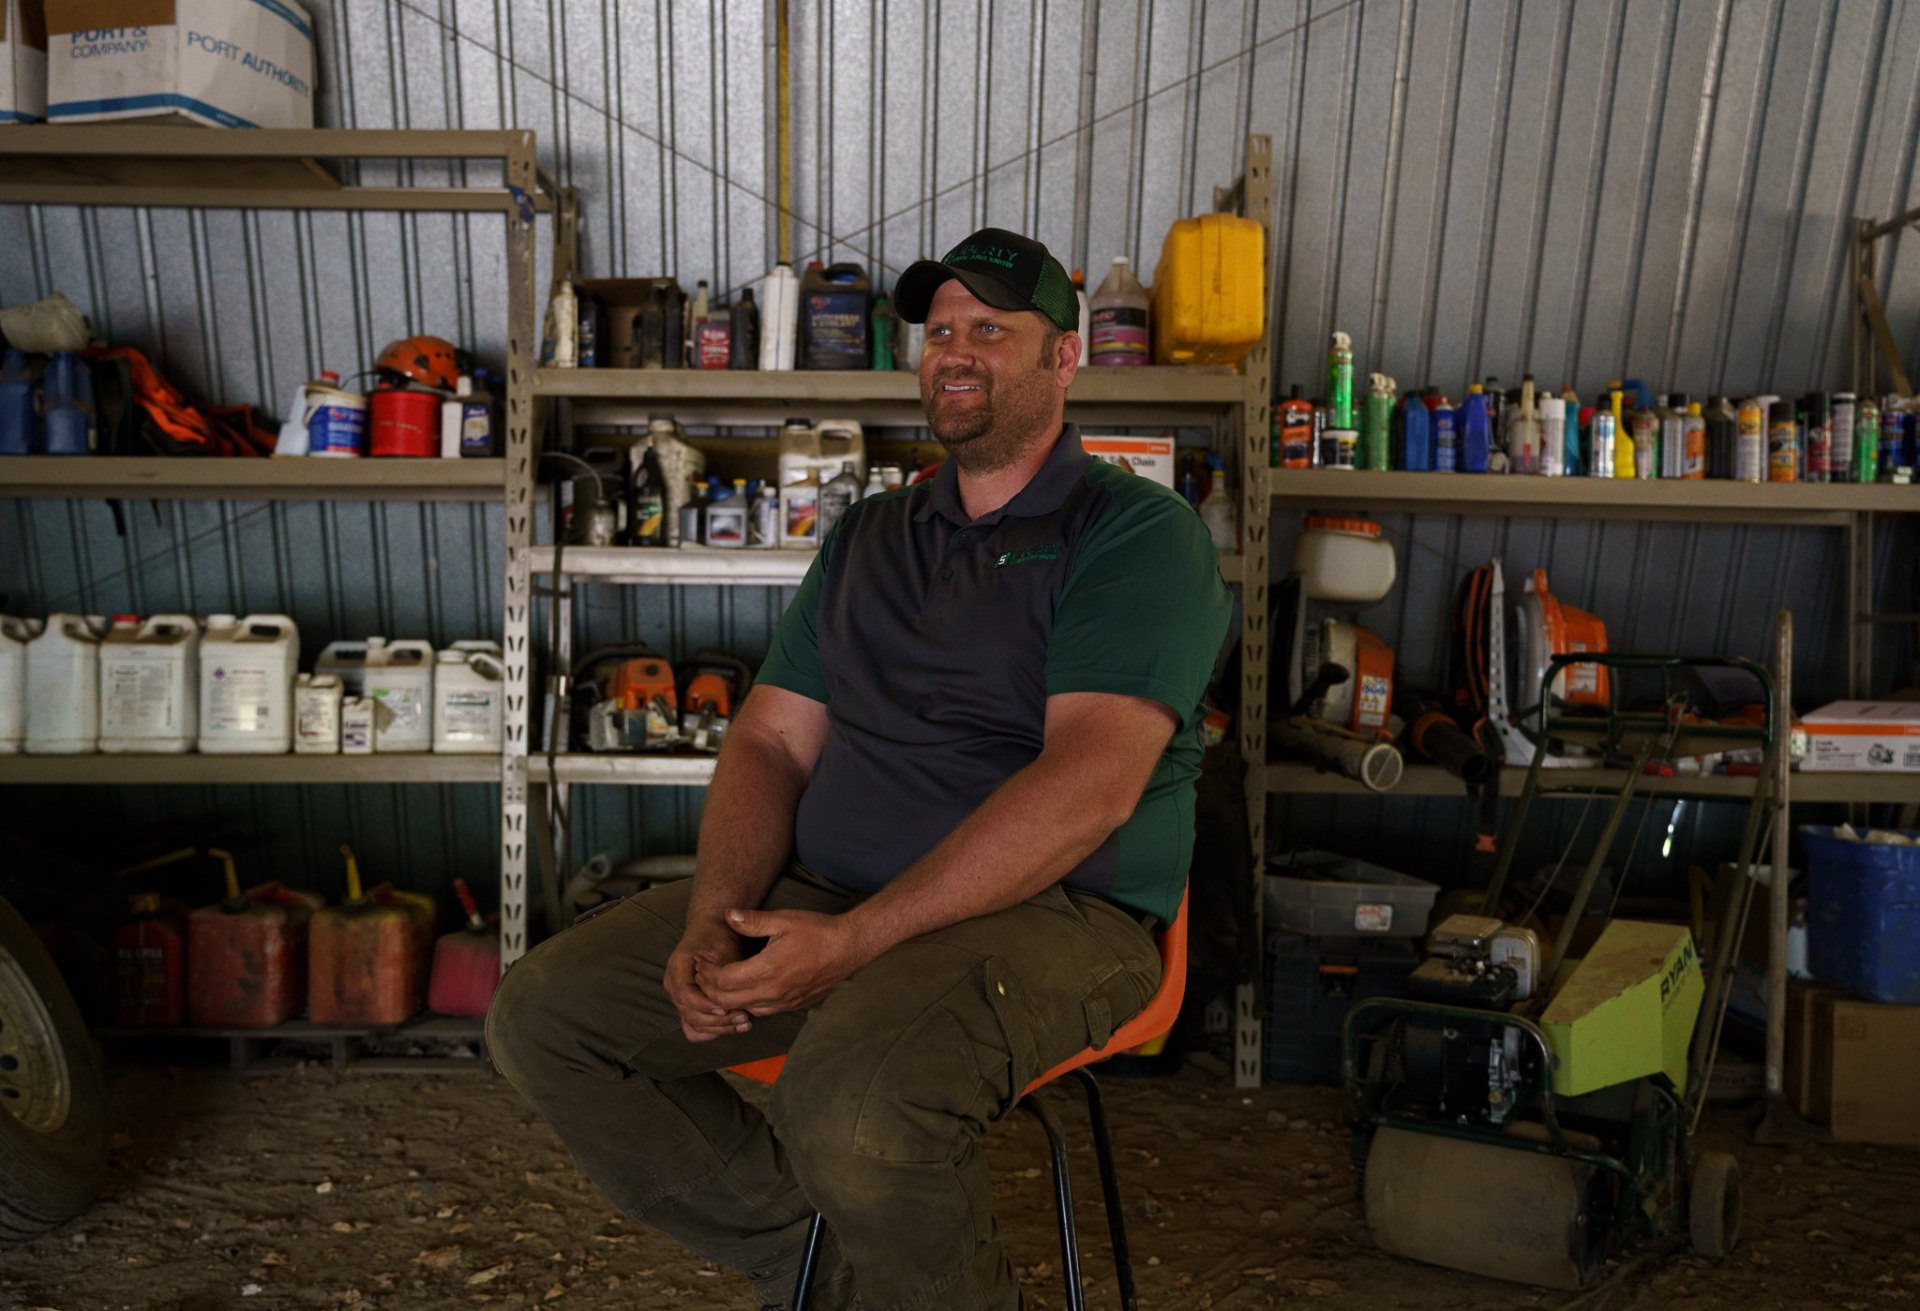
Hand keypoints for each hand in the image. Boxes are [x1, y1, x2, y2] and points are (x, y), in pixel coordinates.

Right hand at [664, 918, 750, 1042]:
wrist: (711, 931)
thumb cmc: (718, 938)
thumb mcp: (722, 948)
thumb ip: (723, 973)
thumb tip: (731, 996)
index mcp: (677, 968)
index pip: (686, 995)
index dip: (706, 1005)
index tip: (728, 1007)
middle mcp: (673, 985)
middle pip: (689, 1014)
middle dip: (718, 1021)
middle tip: (744, 1018)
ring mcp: (679, 998)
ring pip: (693, 1024)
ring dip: (719, 1029)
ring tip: (744, 1024)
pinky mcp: (689, 1006)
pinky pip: (695, 1028)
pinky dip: (713, 1031)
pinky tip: (734, 1027)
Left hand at [698, 908, 871, 1016]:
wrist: (849, 948)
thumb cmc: (817, 931)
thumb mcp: (784, 920)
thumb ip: (753, 921)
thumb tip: (728, 915)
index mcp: (767, 969)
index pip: (724, 982)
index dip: (708, 975)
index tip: (703, 964)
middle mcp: (773, 991)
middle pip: (727, 1002)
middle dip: (710, 991)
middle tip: (705, 976)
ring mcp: (784, 1002)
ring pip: (743, 1010)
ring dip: (727, 1001)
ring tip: (721, 983)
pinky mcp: (793, 1006)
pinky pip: (762, 1011)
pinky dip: (746, 1005)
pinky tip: (745, 991)